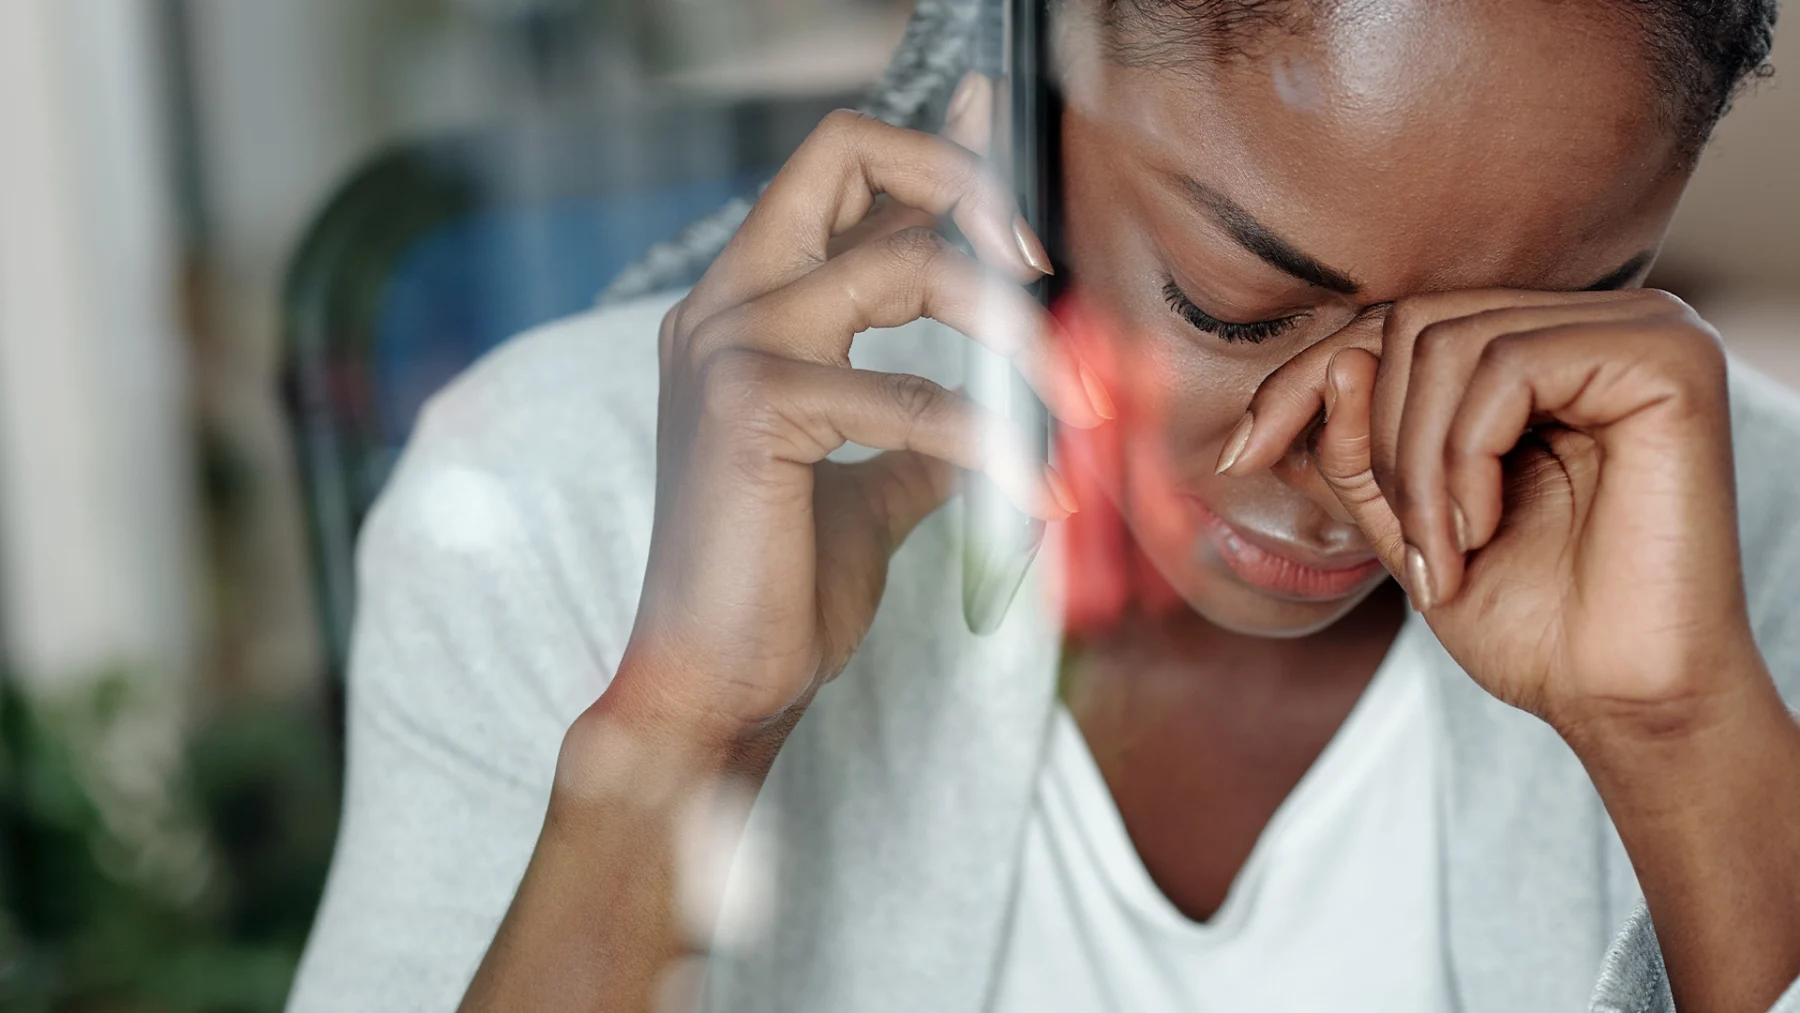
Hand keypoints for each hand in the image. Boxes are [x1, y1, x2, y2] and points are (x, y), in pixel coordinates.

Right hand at [604, 77, 1107, 755]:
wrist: (715, 687)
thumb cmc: (778, 590)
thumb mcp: (869, 485)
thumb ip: (918, 422)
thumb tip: (997, 401)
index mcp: (741, 311)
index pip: (836, 178)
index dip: (930, 146)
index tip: (1003, 131)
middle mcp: (723, 306)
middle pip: (843, 152)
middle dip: (961, 178)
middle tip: (1037, 260)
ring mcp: (728, 348)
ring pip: (902, 263)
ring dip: (1010, 327)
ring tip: (1071, 398)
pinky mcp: (752, 410)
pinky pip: (914, 398)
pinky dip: (993, 445)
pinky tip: (1036, 497)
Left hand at [1223, 288, 1760, 736]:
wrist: (1616, 699)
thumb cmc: (1528, 617)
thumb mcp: (1405, 520)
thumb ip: (1359, 443)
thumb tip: (1338, 362)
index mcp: (1543, 349)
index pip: (1397, 323)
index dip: (1306, 380)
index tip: (1241, 456)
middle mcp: (1597, 321)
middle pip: (1415, 324)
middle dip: (1375, 444)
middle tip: (1412, 548)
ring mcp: (1643, 327)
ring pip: (1448, 344)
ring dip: (1416, 467)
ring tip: (1449, 549)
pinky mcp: (1667, 357)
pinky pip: (1507, 368)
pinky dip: (1464, 459)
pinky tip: (1485, 528)